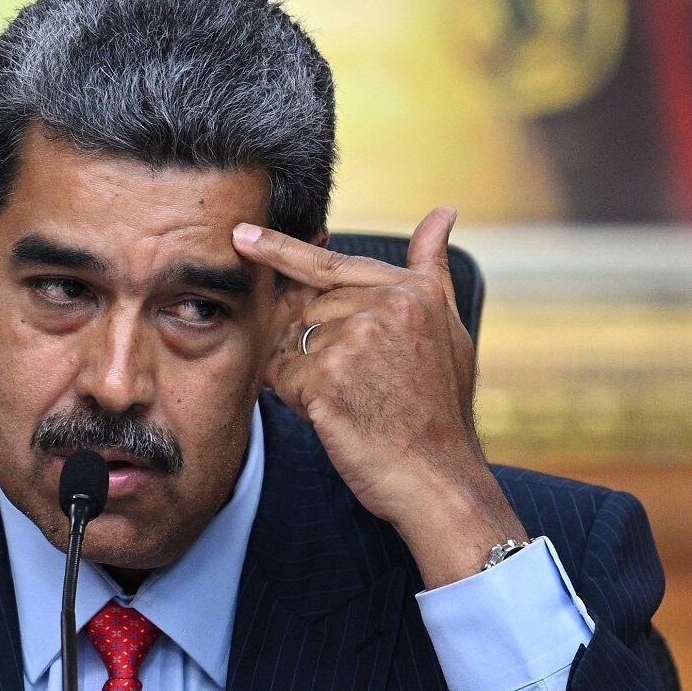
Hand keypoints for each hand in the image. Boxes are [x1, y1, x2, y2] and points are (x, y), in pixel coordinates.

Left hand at [232, 207, 527, 587]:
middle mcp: (384, 306)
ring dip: (302, 372)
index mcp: (411, 291)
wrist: (439, 477)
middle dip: (310, 344)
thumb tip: (443, 212)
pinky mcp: (325, 378)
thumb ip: (432, 270)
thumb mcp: (450, 330)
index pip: (331, 265)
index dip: (282, 251)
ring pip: (290, 343)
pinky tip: (332, 415)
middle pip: (306, 310)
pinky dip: (293, 398)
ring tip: (350, 401)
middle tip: (354, 384)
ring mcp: (353, 340)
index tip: (241, 235)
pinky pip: (280, 376)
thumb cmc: (439, 412)